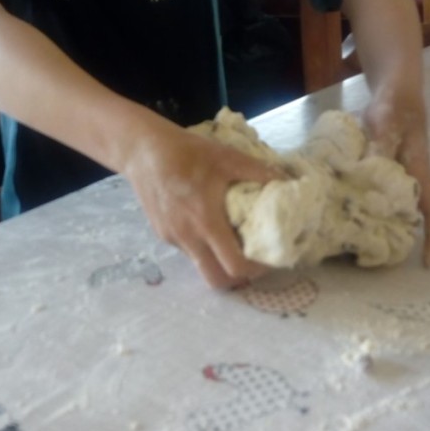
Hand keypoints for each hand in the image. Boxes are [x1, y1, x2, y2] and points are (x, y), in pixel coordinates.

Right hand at [122, 123, 281, 287]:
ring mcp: (171, 238)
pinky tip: (205, 225)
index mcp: (206, 221)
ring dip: (218, 262)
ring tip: (230, 242)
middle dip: (237, 279)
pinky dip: (201, 246)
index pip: (233, 266)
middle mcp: (187, 237)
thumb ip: (258, 171)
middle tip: (251, 262)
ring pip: (200, 265)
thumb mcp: (227, 157)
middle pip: (215, 280)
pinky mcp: (161, 234)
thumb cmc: (187, 152)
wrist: (141, 150)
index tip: (268, 259)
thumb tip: (288, 181)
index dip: (255, 270)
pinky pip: (187, 250)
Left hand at [363, 89, 429, 266]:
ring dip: (376, 222)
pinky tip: (339, 210)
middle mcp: (408, 178)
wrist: (394, 92)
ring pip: (389, 206)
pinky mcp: (378, 168)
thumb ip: (380, 144)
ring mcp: (393, 174)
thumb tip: (370, 170)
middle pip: (410, 215)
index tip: (429, 262)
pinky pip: (372, 192)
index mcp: (418, 171)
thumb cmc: (394, 107)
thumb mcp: (386, 122)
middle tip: (374, 257)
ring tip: (352, 241)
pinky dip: (360, 202)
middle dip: (398, 237)